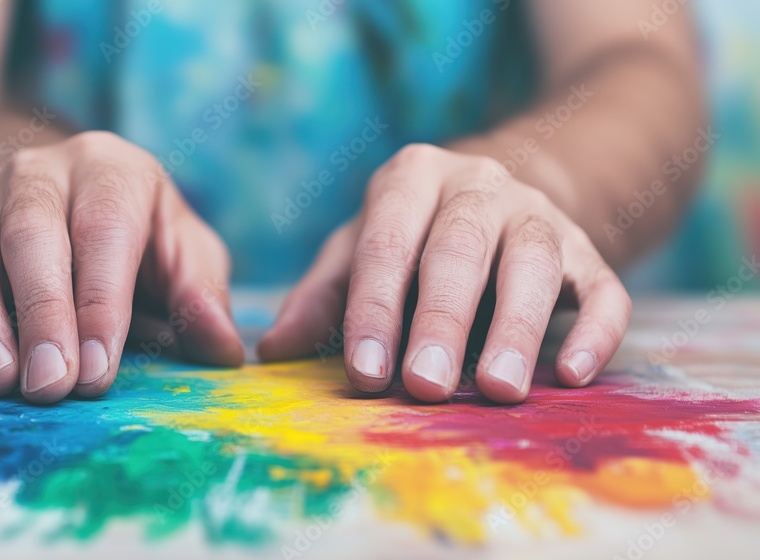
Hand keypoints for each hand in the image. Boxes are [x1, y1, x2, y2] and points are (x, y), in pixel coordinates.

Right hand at [0, 132, 242, 402]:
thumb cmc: (142, 233)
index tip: (97, 370)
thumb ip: (201, 292)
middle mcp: (37, 176)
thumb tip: (222, 345)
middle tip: (48, 386)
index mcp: (108, 170)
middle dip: (40, 314)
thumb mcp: (184, 248)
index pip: (103, 229)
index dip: (99, 302)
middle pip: (30, 237)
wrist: (65, 194)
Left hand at [258, 144, 630, 402]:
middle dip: (439, 321)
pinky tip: (571, 374)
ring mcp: (540, 216)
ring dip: (516, 327)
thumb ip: (322, 295)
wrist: (501, 201)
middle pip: (459, 249)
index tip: (364, 371)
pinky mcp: (589, 252)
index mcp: (412, 179)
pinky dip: (594, 331)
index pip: (387, 242)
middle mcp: (479, 186)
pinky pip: (604, 288)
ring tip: (498, 389)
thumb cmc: (413, 236)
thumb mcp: (360, 249)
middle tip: (422, 386)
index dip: (373, 308)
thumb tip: (273, 350)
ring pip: (534, 262)